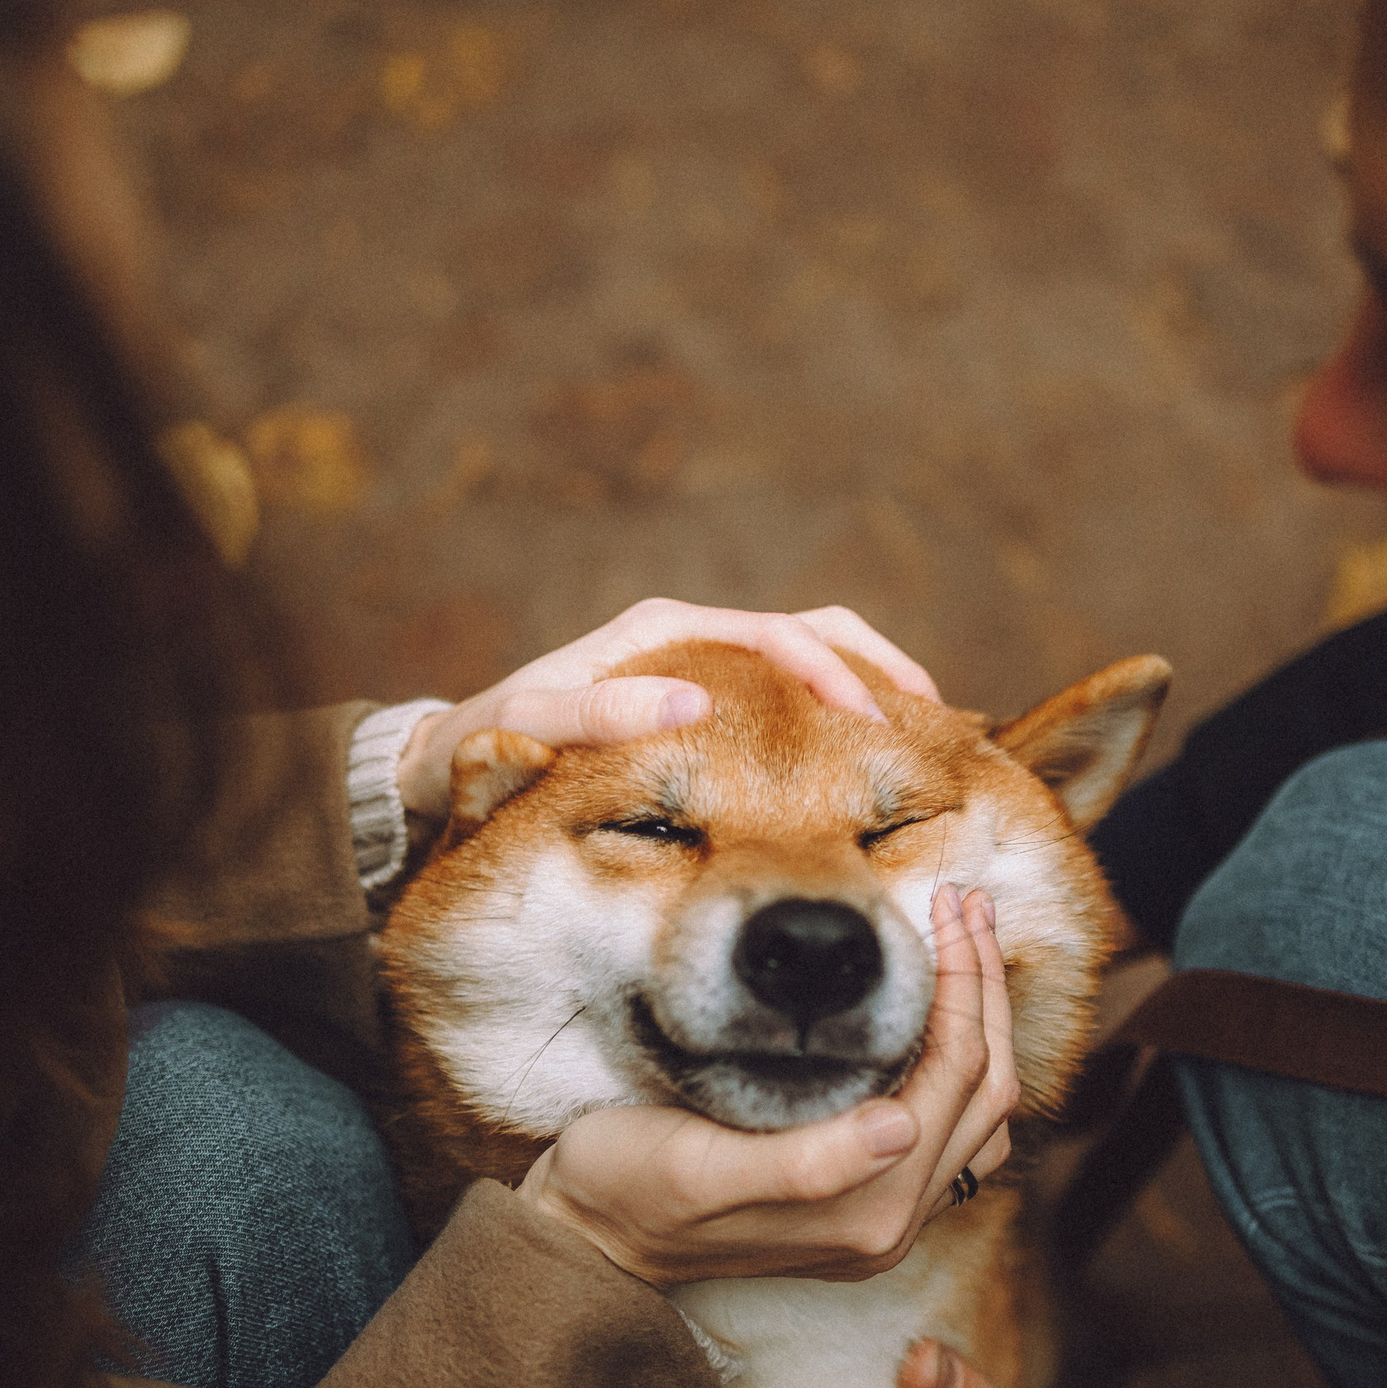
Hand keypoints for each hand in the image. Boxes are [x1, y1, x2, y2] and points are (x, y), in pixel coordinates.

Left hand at [397, 599, 939, 820]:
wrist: (456, 758)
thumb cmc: (490, 745)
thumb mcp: (532, 730)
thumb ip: (602, 717)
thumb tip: (694, 706)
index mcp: (664, 630)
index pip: (775, 633)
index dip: (830, 671)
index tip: (872, 720)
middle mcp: (692, 638)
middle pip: (813, 629)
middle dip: (876, 666)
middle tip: (930, 717)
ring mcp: (703, 667)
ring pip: (811, 656)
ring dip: (868, 684)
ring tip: (923, 730)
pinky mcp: (707, 702)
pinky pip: (787, 699)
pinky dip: (836, 715)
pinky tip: (868, 756)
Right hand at [518, 886, 1015, 1287]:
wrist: (584, 1236)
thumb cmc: (624, 1189)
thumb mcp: (696, 1170)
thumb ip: (807, 1162)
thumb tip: (901, 1128)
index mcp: (868, 1210)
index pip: (957, 1074)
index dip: (964, 981)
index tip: (949, 900)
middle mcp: (892, 1221)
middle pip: (985, 1090)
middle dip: (985, 990)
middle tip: (968, 903)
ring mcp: (884, 1218)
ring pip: (979, 1114)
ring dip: (984, 1026)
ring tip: (964, 944)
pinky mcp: (865, 1205)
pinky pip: (952, 1133)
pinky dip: (960, 1066)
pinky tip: (932, 1017)